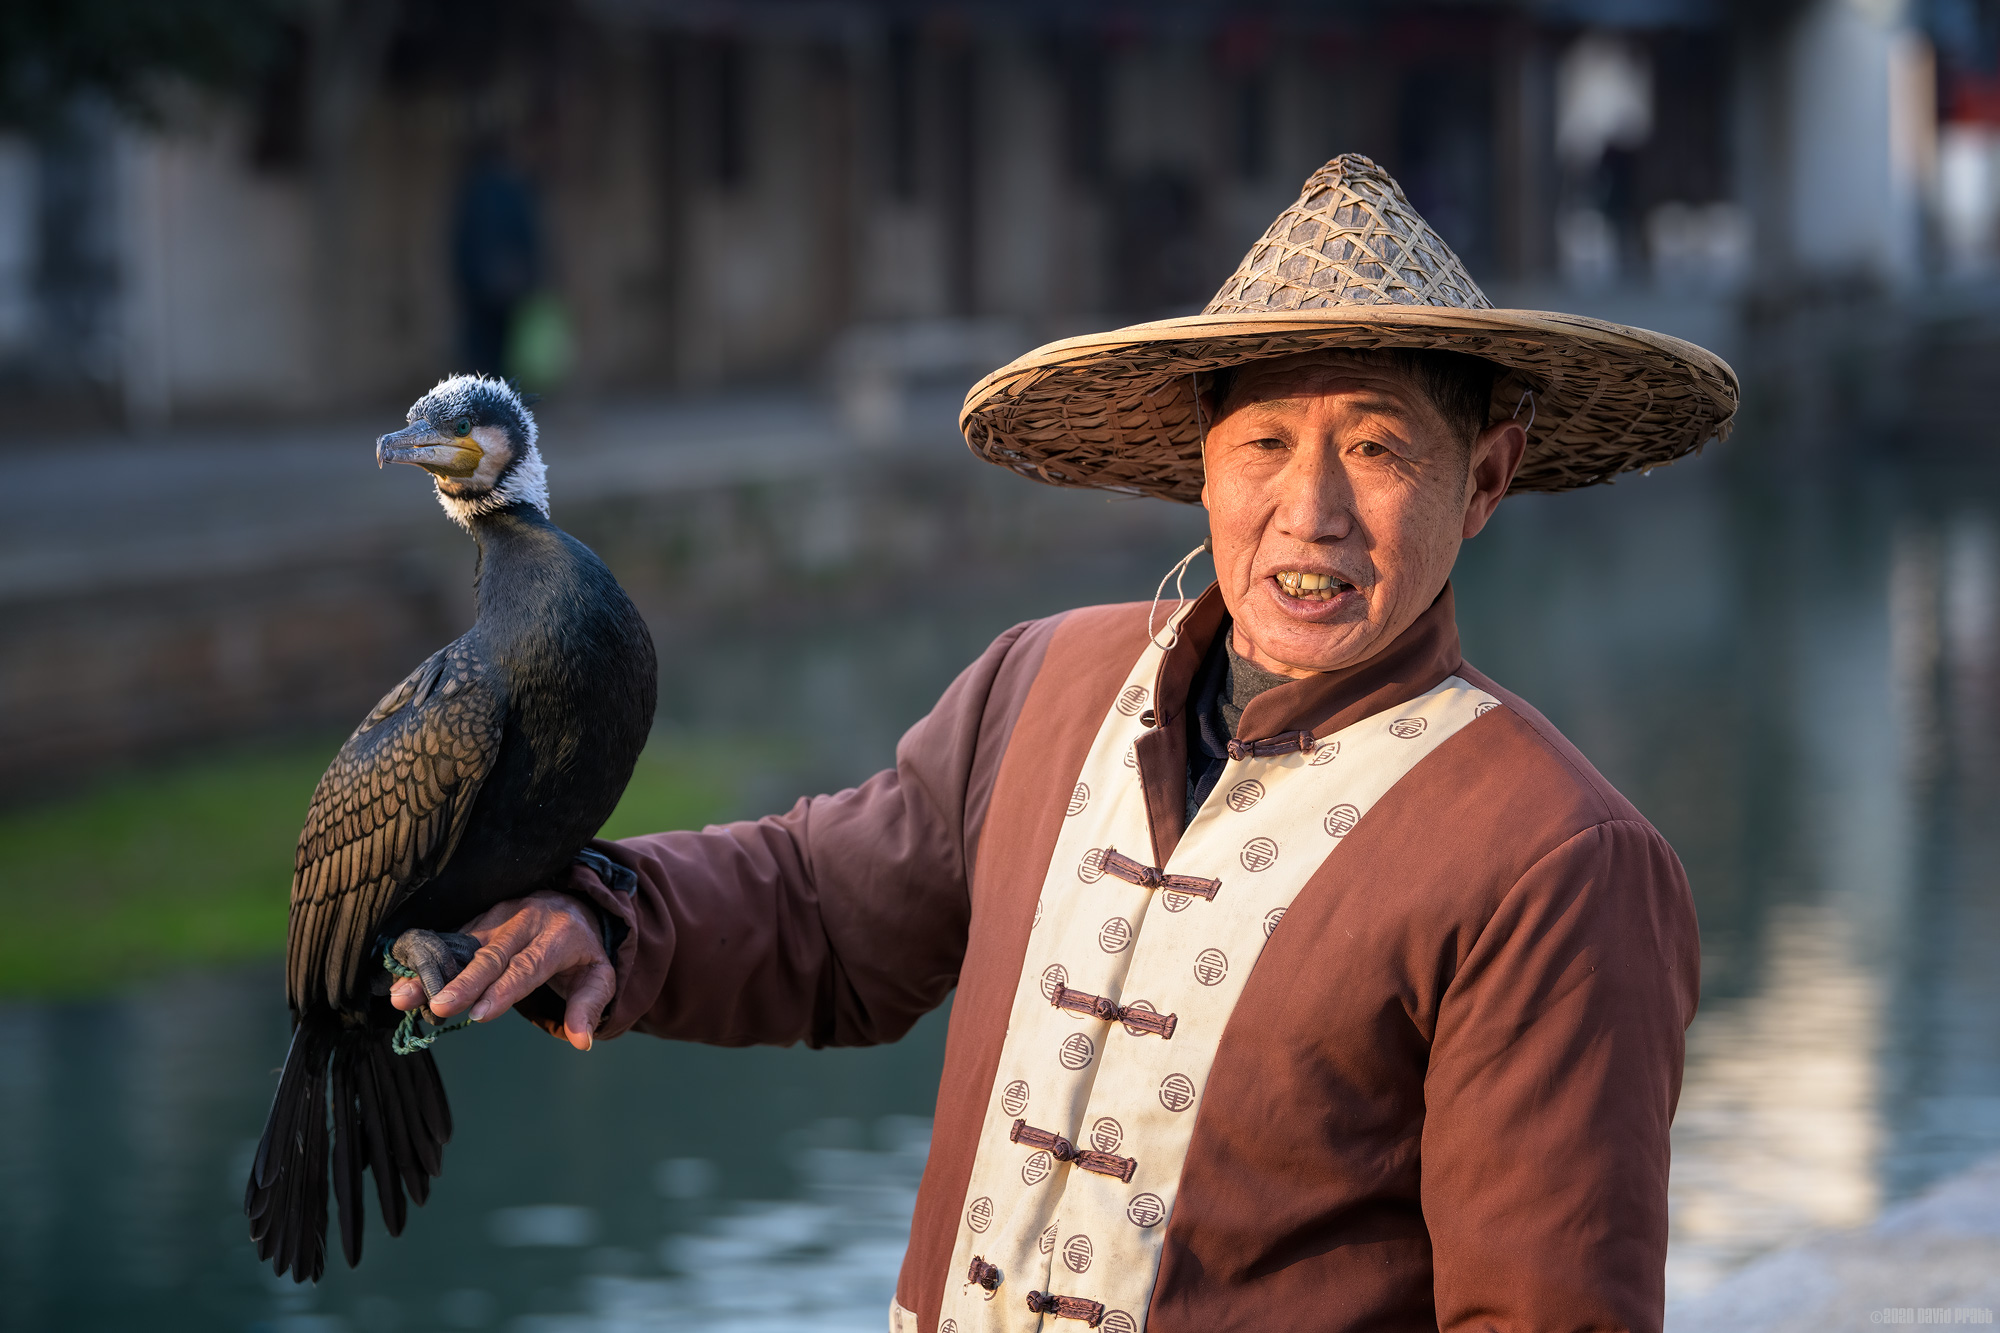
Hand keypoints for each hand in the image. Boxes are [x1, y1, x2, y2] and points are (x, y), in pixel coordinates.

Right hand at [389, 889, 612, 1050]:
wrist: (571, 903)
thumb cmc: (582, 950)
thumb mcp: (600, 975)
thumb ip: (589, 1006)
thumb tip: (583, 1041)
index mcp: (558, 936)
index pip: (529, 965)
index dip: (504, 989)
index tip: (479, 1013)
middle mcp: (526, 920)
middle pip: (492, 954)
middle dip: (464, 982)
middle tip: (439, 1006)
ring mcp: (499, 916)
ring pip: (464, 945)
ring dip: (433, 971)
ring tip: (404, 996)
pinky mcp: (479, 918)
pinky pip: (452, 939)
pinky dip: (428, 960)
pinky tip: (403, 980)